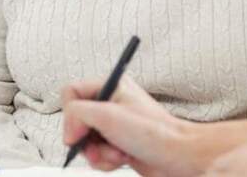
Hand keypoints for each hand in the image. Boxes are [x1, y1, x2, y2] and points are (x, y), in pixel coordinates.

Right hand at [61, 75, 199, 175]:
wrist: (178, 157)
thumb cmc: (153, 132)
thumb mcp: (107, 116)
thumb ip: (77, 114)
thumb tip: (68, 132)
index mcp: (111, 85)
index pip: (71, 92)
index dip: (71, 114)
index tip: (81, 131)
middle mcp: (111, 102)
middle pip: (76, 121)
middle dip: (87, 139)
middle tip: (101, 144)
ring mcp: (114, 124)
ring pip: (85, 141)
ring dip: (98, 153)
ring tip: (118, 153)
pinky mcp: (118, 143)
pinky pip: (97, 154)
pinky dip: (105, 161)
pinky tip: (123, 158)